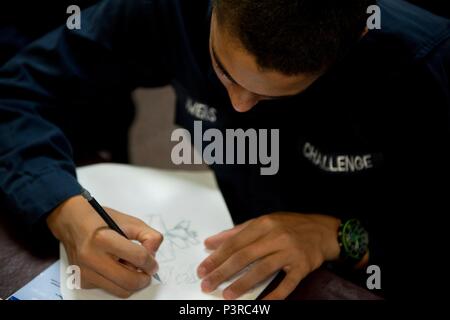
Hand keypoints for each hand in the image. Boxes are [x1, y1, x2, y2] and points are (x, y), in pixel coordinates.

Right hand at [46, 195, 162, 297]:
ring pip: (121, 291)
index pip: (138, 257)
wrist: (72, 222)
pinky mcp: (82, 281)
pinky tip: (116, 268)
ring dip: (132, 282)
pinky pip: (109, 289)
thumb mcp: (129, 221)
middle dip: (144, 278)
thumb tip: (153, 255)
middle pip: (130, 281)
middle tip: (148, 271)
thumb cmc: (101, 220)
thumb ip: (149, 236)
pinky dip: (119, 282)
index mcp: (104, 238)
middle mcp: (91, 257)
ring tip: (132, 268)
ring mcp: (85, 272)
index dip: (151, 262)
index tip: (153, 263)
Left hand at [197, 213, 340, 299]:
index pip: (234, 243)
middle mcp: (276, 236)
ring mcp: (290, 252)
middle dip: (222, 272)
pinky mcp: (302, 266)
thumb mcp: (263, 222)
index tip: (202, 269)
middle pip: (244, 256)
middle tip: (207, 284)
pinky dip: (274, 295)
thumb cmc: (290, 226)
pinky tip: (261, 304)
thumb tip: (210, 242)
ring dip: (242, 284)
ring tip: (227, 295)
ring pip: (262, 269)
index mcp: (263, 224)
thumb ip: (236, 232)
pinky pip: (287, 284)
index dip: (217, 257)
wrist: (324, 231)